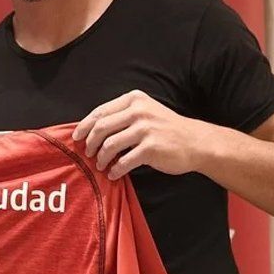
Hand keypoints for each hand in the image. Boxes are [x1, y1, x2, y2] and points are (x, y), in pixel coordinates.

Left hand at [72, 90, 210, 179]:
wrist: (197, 142)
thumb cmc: (166, 128)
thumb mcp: (145, 111)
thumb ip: (122, 116)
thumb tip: (90, 129)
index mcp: (134, 99)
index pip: (100, 112)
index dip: (85, 126)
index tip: (77, 137)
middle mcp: (139, 111)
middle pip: (101, 128)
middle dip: (90, 143)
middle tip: (88, 154)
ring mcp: (145, 129)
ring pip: (110, 145)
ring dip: (101, 158)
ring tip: (101, 165)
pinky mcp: (151, 148)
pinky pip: (124, 161)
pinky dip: (115, 170)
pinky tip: (114, 174)